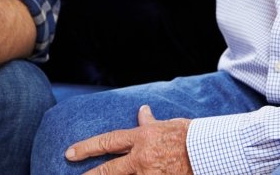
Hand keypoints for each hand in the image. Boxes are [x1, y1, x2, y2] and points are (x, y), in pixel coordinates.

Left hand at [66, 105, 193, 174]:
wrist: (209, 151)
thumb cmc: (189, 135)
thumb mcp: (167, 124)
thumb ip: (150, 123)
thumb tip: (142, 111)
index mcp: (142, 138)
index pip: (108, 142)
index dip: (87, 147)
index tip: (71, 153)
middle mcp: (142, 158)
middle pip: (110, 170)